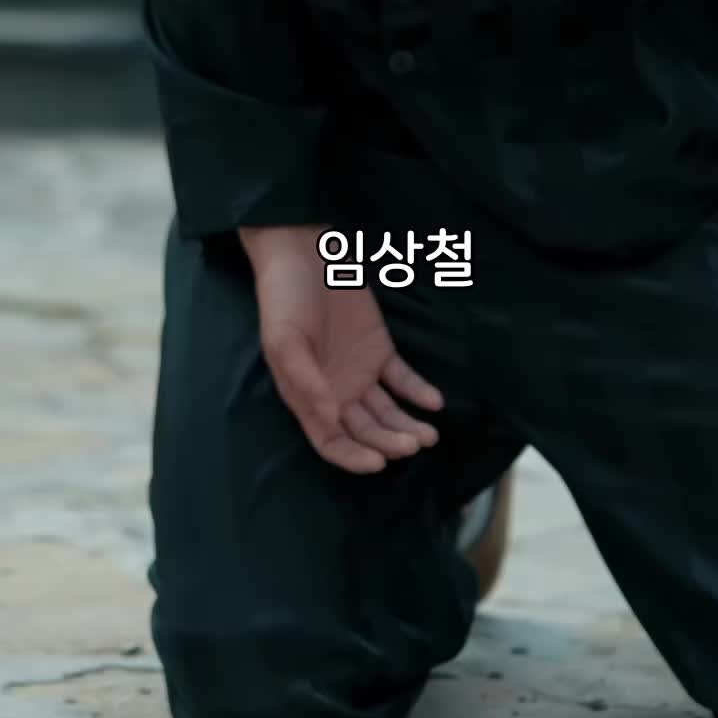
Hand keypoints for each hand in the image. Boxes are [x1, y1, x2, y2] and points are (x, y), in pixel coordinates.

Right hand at [241, 225, 444, 473]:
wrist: (304, 254)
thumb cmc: (284, 300)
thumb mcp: (284, 341)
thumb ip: (306, 382)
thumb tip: (332, 419)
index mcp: (307, 397)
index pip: (331, 442)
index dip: (353, 458)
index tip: (378, 463)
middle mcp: (335, 391)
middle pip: (366, 432)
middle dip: (389, 443)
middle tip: (413, 443)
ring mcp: (359, 372)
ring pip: (387, 412)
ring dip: (407, 425)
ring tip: (429, 434)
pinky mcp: (379, 349)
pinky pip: (403, 379)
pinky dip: (418, 392)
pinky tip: (434, 402)